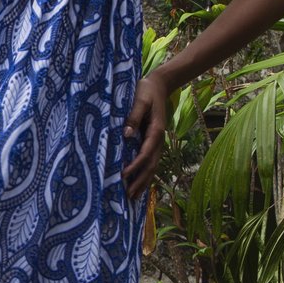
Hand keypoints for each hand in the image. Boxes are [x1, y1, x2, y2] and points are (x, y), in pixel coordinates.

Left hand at [120, 71, 171, 203]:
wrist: (160, 85)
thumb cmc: (146, 90)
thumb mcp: (140, 100)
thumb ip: (134, 116)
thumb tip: (126, 133)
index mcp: (156, 131)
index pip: (145, 154)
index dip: (135, 167)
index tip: (123, 176)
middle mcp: (159, 140)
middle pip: (151, 166)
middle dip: (140, 182)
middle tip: (129, 196)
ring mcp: (157, 142)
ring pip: (152, 167)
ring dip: (144, 182)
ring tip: (134, 197)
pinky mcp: (153, 141)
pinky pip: (151, 161)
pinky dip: (146, 174)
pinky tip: (139, 183)